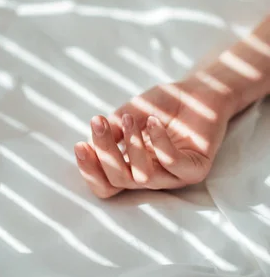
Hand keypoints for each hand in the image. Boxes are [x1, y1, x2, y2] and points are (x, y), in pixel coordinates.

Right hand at [74, 76, 235, 198]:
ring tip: (129, 119)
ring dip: (132, 146)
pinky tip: (154, 122)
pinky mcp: (195, 169)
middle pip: (119, 180)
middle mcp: (150, 176)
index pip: (106, 184)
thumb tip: (91, 142)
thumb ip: (113, 129)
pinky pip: (173, 164)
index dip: (90, 171)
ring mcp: (173, 176)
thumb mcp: (129, 113)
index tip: (80, 145)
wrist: (197, 92)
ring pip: (143, 176)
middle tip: (98, 123)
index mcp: (131, 167)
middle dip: (104, 152)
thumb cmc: (161, 105)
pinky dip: (160, 142)